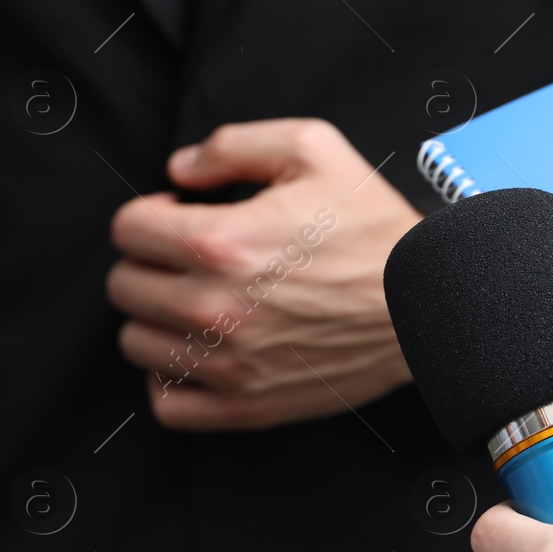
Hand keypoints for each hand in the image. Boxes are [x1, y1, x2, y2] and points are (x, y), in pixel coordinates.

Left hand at [108, 119, 420, 429]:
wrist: (428, 304)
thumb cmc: (374, 229)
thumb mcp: (313, 150)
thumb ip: (232, 146)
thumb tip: (180, 170)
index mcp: (222, 243)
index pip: (127, 229)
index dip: (151, 212)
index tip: (181, 215)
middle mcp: (215, 308)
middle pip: (124, 286)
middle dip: (149, 261)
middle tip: (187, 257)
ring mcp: (228, 364)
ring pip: (137, 343)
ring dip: (155, 318)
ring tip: (194, 301)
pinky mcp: (246, 405)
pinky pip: (167, 403)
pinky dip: (170, 379)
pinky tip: (198, 352)